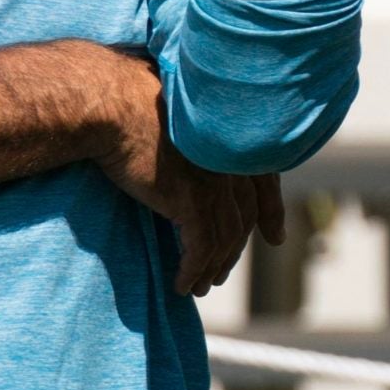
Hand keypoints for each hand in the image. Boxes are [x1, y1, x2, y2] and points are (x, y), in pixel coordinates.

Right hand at [94, 60, 286, 295]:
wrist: (113, 104)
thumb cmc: (133, 106)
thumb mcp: (179, 122)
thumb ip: (196, 145)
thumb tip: (190, 164)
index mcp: (232, 139)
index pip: (266, 182)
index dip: (272, 212)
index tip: (275, 236)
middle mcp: (232, 160)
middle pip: (247, 215)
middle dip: (238, 250)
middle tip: (223, 273)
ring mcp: (216, 181)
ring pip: (226, 238)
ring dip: (212, 267)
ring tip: (198, 285)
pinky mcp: (193, 200)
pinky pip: (201, 248)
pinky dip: (192, 271)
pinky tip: (181, 285)